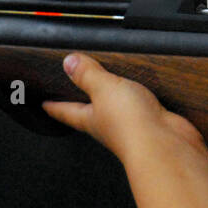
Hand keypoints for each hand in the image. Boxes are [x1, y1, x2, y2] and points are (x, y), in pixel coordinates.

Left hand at [43, 53, 204, 161]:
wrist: (163, 145)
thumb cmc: (130, 124)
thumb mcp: (104, 89)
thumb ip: (88, 75)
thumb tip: (68, 63)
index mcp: (91, 118)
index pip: (67, 111)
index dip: (55, 107)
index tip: (44, 104)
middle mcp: (109, 125)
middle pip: (90, 114)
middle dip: (83, 106)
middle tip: (75, 97)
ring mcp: (131, 125)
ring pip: (116, 111)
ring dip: (113, 102)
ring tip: (110, 90)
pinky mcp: (152, 123)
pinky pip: (142, 109)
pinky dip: (140, 101)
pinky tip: (144, 95)